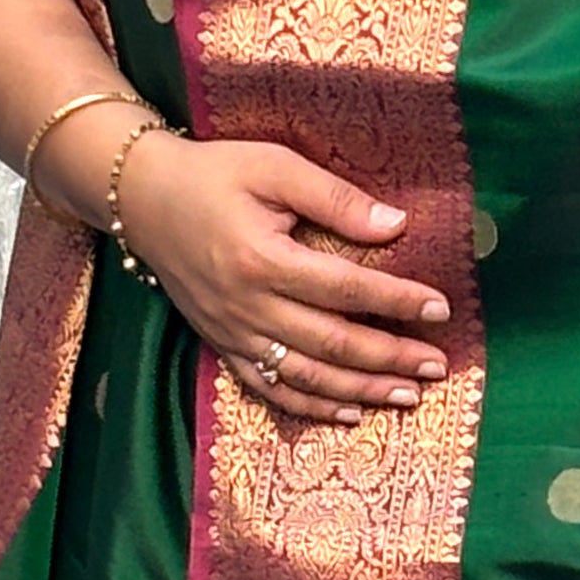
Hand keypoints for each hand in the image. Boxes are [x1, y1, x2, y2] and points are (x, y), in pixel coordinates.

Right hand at [107, 133, 448, 425]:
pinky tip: (348, 413)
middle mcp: (247, 304)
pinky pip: (269, 387)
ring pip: (306, 375)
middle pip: (332, 342)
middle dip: (389, 357)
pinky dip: (311, 405)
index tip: (438, 309)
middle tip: (437, 365)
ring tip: (408, 395)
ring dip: (361, 389)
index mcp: (262, 258)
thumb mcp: (274, 166)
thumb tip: (396, 225)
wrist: (142, 198)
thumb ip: (334, 198)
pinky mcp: (222, 344)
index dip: (395, 301)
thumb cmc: (214, 174)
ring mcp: (232, 332)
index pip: (344, 287)